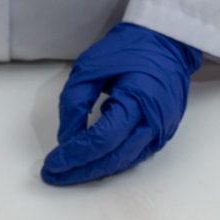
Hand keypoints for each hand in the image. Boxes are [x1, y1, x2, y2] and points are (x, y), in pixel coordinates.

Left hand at [41, 23, 202, 185]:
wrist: (167, 43)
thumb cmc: (128, 50)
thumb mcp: (90, 67)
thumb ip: (74, 103)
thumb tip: (66, 139)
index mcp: (137, 99)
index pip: (101, 140)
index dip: (74, 155)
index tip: (52, 164)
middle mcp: (154, 121)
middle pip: (113, 159)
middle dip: (81, 171)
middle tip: (55, 177)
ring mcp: (162, 130)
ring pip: (124, 162)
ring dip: (95, 171)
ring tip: (69, 174)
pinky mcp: (163, 134)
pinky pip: (134, 156)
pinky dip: (110, 162)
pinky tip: (92, 163)